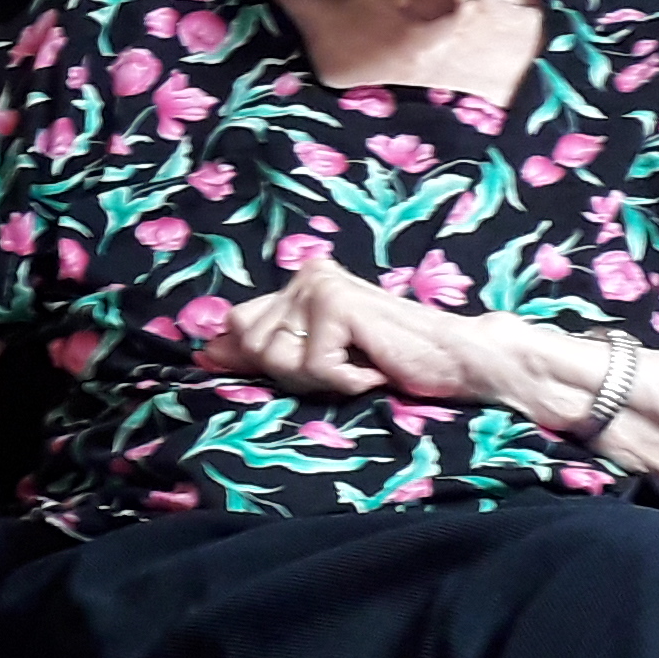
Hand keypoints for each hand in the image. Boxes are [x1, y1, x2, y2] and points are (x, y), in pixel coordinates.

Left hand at [221, 258, 484, 401]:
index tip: (306, 368)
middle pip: (253, 347)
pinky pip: (313, 368)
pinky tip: (374, 368)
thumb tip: (204, 353)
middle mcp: (304, 274)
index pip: (238, 323)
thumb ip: (263, 351)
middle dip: (295, 374)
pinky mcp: (336, 304)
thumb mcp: (316, 359)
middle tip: (344, 367)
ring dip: (320, 380)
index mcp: (297, 281)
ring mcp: (319, 285)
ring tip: (359, 366)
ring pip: (277, 360)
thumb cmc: (389, 363)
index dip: (253, 357)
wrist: (454, 360)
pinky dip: (346, 383)